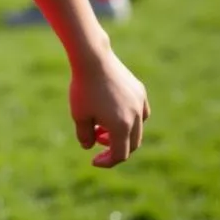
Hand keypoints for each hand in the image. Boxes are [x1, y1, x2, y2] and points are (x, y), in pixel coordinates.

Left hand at [69, 50, 149, 167]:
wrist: (92, 57)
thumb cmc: (83, 87)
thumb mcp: (79, 115)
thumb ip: (84, 135)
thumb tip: (89, 146)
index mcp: (122, 127)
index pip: (120, 154)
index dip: (107, 161)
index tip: (94, 160)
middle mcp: (136, 117)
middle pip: (131, 143)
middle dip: (115, 146)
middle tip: (98, 139)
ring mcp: (140, 103)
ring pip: (138, 128)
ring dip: (123, 133)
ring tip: (103, 126)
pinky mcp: (139, 90)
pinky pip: (140, 111)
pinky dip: (130, 118)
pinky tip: (114, 112)